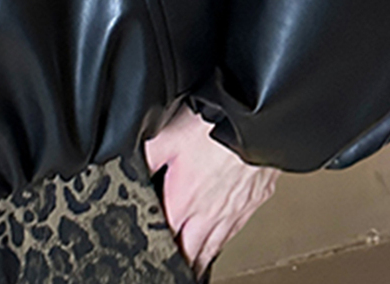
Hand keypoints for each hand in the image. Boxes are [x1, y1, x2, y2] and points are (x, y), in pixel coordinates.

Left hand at [144, 104, 277, 275]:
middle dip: (183, 260)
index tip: (155, 249)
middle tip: (178, 268)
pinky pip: (237, 229)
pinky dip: (225, 238)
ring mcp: (233, 210)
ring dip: (203, 255)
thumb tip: (133, 168)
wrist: (255, 122)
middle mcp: (209, 213)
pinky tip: (222, 236)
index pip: (167, 239)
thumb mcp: (167, 136)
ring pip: (216, 244)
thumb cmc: (214, 125)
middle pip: (192, 250)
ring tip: (196, 264)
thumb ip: (149, 158)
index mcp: (183, 201)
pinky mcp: (253, 201)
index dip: (159, 245)